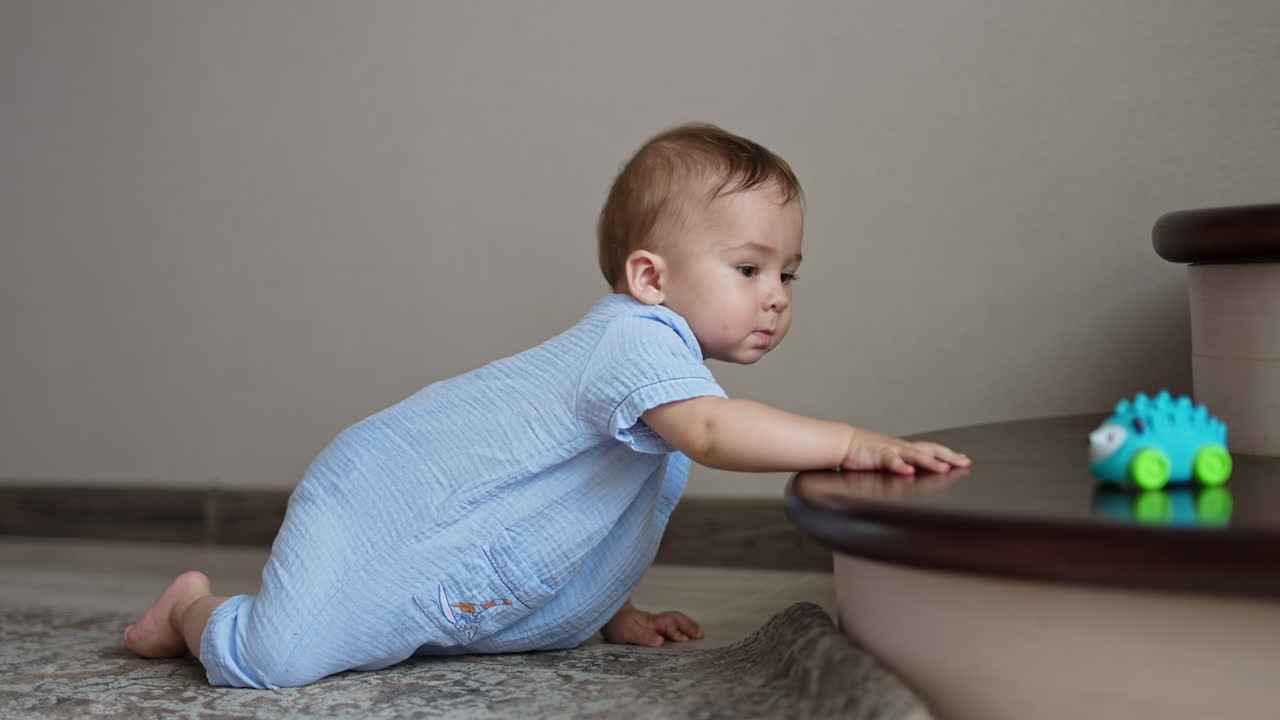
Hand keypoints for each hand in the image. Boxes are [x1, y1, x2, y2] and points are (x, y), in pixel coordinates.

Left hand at [601, 602, 702, 647]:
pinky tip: (686, 632)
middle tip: (701, 635)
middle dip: (689, 625)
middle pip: (676, 618)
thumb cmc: (618, 625)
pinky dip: (682, 625)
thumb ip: (643, 637)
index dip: (676, 631)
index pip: (668, 624)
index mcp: (651, 622)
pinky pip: (671, 622)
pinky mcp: (653, 625)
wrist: (609, 615)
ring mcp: (655, 622)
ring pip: (675, 619)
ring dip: (688, 624)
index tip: (684, 640)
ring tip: (699, 633)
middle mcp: (655, 620)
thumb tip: (660, 642)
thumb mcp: (627, 632)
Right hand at [842, 427, 970, 475]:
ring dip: (930, 462)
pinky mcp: (878, 456)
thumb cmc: (864, 451)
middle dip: (949, 456)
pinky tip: (908, 472)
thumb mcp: (888, 458)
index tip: (964, 460)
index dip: (949, 454)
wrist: (844, 442)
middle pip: (931, 450)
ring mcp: (892, 451)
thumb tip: (915, 475)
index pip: (932, 449)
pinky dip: (901, 467)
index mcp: (905, 449)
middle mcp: (902, 448)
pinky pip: (891, 462)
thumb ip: (902, 464)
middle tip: (965, 463)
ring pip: (915, 456)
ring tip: (944, 469)